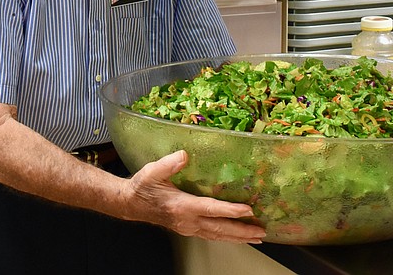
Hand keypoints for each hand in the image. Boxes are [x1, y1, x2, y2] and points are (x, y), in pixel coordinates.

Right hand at [124, 150, 265, 243]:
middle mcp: (187, 220)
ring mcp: (189, 227)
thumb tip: (183, 155)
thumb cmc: (143, 187)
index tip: (248, 210)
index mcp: (181, 206)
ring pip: (217, 235)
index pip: (211, 209)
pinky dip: (227, 237)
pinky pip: (212, 235)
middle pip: (219, 228)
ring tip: (257, 237)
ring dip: (238, 237)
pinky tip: (238, 237)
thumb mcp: (153, 171)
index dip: (230, 210)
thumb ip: (168, 164)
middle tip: (260, 231)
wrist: (131, 204)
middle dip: (241, 230)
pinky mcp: (189, 229)